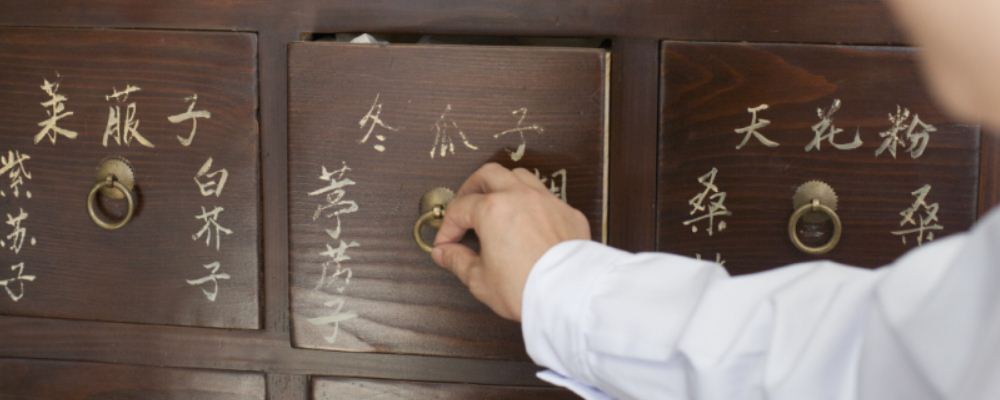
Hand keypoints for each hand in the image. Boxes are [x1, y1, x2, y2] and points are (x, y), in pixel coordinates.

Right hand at [432, 163, 590, 320]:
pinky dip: (531, 204)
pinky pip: (546, 197)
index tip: (446, 243)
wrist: (569, 297)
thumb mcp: (480, 280)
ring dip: (503, 186)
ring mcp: (547, 201)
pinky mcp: (569, 213)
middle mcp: (521, 197)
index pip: (460, 209)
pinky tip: (527, 221)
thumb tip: (444, 252)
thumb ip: (457, 261)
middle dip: (471, 188)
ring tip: (495, 205)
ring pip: (520, 177)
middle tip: (464, 208)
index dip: (448, 227)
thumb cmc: (525, 289)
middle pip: (488, 175)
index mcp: (493, 210)